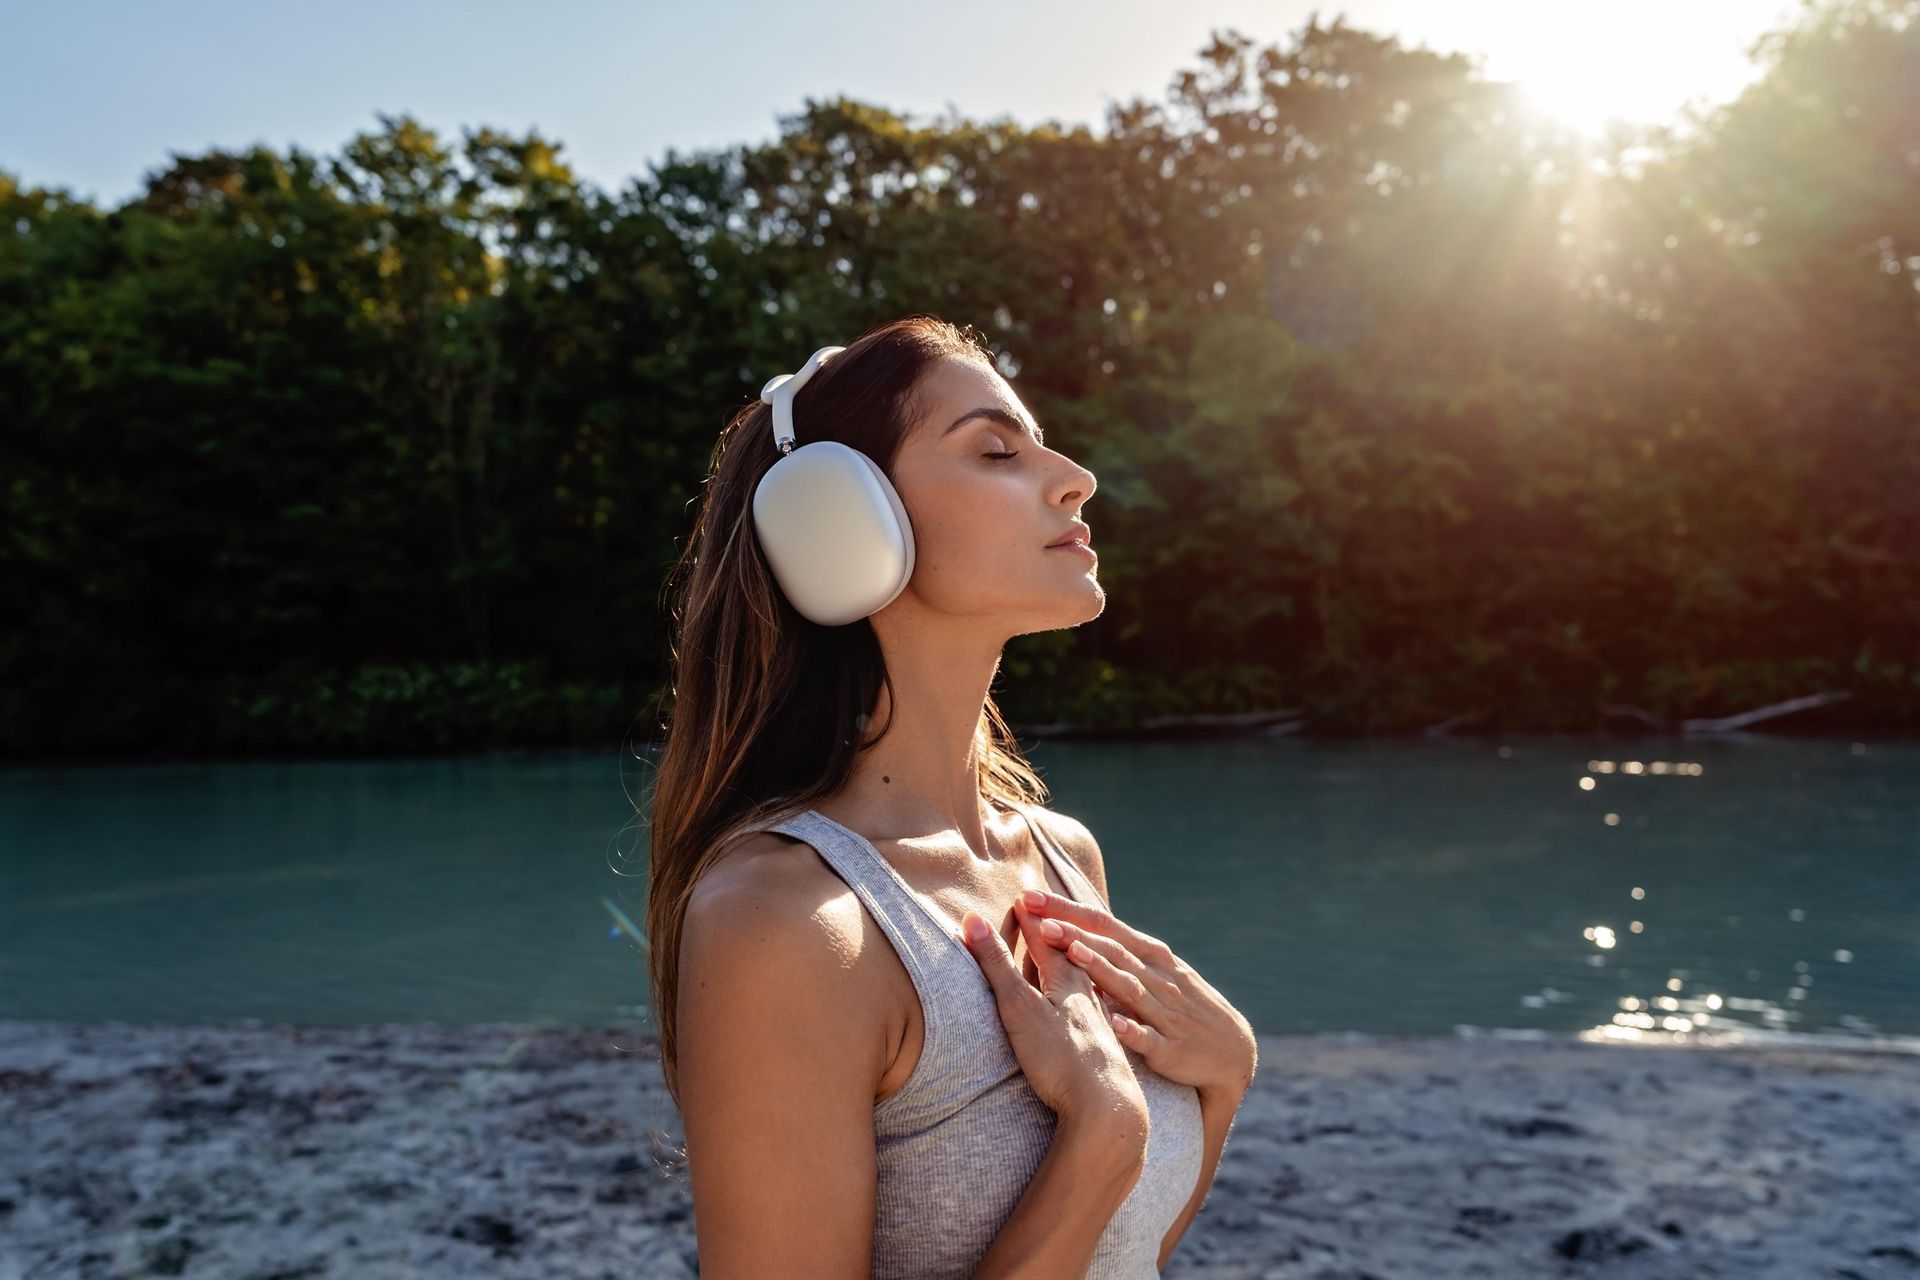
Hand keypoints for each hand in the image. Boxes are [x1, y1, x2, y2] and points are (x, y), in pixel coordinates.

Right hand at [960, 898, 1149, 1139]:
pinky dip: (1080, 994)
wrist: (1107, 1108)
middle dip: (1053, 930)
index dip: (1030, 914)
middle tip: (1044, 910)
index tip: (1023, 893)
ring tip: (1068, 947)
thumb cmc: (1060, 1056)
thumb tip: (972, 919)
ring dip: (1070, 960)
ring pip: (1082, 979)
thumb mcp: (1019, 1006)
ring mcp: (1096, 1018)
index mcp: (1067, 975)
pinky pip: (1089, 1007)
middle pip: (1067, 951)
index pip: (1044, 934)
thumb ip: (996, 964)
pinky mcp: (1101, 1045)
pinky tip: (1086, 1005)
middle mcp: (1086, 991)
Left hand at [1021, 889, 1257, 1102]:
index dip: (1068, 911)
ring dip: (1102, 971)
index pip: (1105, 926)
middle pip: (1112, 951)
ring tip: (1072, 954)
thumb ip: (1119, 958)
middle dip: (1076, 935)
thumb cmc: (1185, 1008)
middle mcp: (1158, 979)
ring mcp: (1166, 1013)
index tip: (1031, 897)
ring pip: (1130, 987)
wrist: (1233, 1052)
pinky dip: (1133, 1030)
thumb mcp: (1157, 974)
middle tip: (1040, 922)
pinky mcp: (1172, 1049)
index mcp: (1151, 957)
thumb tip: (1072, 939)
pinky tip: (1115, 1023)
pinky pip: (1150, 1039)